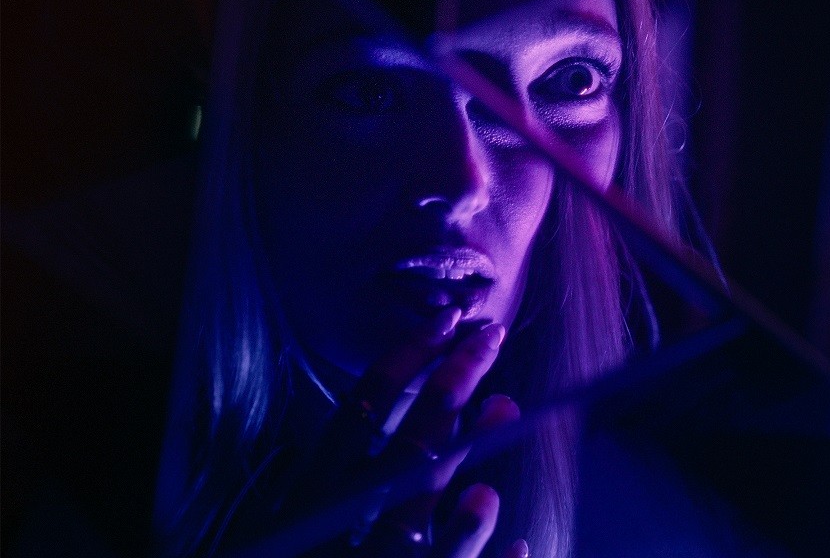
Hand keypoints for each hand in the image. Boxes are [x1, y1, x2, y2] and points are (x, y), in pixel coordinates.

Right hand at [281, 306, 528, 557]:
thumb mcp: (279, 528)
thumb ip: (325, 481)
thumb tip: (386, 425)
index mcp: (301, 504)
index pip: (353, 418)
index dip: (400, 365)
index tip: (442, 322)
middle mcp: (327, 533)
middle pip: (400, 451)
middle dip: (449, 387)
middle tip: (491, 337)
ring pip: (420, 522)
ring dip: (470, 466)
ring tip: (506, 415)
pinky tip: (522, 547)